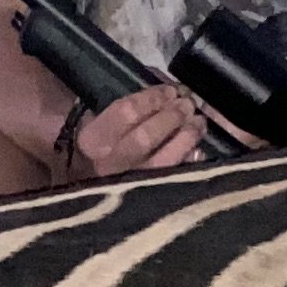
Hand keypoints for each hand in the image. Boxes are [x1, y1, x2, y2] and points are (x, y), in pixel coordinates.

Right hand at [60, 83, 210, 180]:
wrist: (88, 190)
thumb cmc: (95, 147)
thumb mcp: (95, 122)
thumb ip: (121, 105)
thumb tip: (163, 89)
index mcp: (91, 141)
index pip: (125, 113)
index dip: (152, 98)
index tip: (170, 90)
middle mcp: (108, 164)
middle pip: (145, 137)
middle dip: (172, 116)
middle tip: (188, 104)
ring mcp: (129, 184)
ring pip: (163, 161)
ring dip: (186, 137)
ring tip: (198, 122)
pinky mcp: (148, 198)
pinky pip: (174, 179)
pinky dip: (189, 162)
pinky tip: (197, 150)